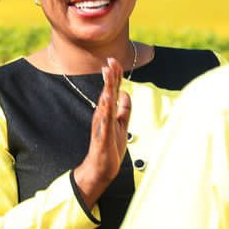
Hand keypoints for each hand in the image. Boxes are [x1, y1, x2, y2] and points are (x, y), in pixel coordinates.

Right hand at [73, 58, 131, 208]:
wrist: (102, 168)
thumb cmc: (110, 147)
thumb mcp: (122, 125)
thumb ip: (124, 110)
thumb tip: (126, 94)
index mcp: (108, 112)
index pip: (112, 90)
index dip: (114, 76)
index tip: (114, 60)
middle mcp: (103, 115)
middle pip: (108, 92)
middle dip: (110, 76)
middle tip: (110, 60)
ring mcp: (102, 125)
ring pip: (105, 103)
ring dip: (107, 88)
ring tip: (108, 74)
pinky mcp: (103, 136)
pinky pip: (105, 121)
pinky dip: (106, 109)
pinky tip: (107, 99)